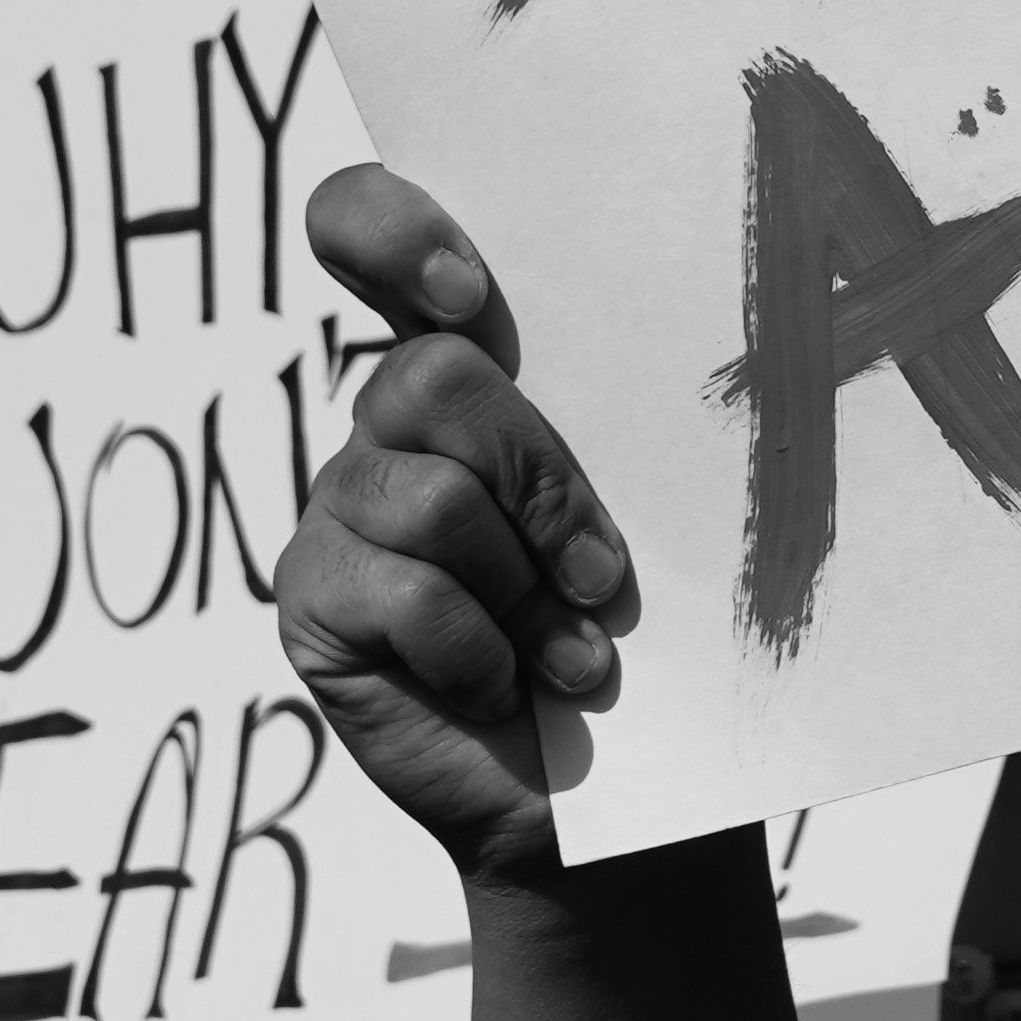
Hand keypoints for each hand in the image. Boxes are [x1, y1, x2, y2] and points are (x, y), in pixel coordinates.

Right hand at [272, 165, 646, 886]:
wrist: (597, 792)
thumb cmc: (634, 633)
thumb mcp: (635, 509)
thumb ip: (611, 424)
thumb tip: (711, 342)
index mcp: (468, 362)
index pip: (367, 228)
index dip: (392, 231)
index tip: (464, 289)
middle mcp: (387, 422)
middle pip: (429, 373)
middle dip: (540, 481)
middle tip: (600, 574)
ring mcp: (338, 507)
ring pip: (434, 497)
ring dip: (528, 591)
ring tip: (573, 655)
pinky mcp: (309, 596)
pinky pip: (404, 593)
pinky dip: (480, 651)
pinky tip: (501, 685)